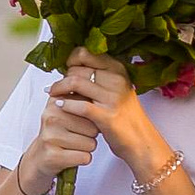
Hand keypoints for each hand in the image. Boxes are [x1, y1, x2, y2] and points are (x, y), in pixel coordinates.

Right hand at [17, 67, 102, 192]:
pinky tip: (72, 156)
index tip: (85, 121)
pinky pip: (84, 157)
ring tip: (73, 146)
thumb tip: (102, 81)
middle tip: (77, 136)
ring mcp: (50, 136)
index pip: (88, 106)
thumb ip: (80, 97)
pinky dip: (83, 159)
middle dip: (91, 134)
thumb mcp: (66, 111)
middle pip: (92, 126)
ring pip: (91, 143)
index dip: (92, 117)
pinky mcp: (53, 155)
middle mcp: (51, 116)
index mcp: (56, 102)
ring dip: (87, 148)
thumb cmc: (59, 134)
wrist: (40, 159)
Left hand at [50, 48, 156, 166]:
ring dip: (59, 88)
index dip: (71, 60)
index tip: (66, 69)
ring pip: (75, 82)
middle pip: (77, 69)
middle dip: (63, 77)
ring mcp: (112, 98)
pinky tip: (60, 105)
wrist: (141, 141)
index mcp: (118, 69)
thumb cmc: (125, 116)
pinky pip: (80, 105)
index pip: (86, 53)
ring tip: (53, 93)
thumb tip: (72, 67)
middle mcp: (116, 80)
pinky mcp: (107, 116)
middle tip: (57, 86)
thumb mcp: (116, 89)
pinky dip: (66, 105)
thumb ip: (99, 76)